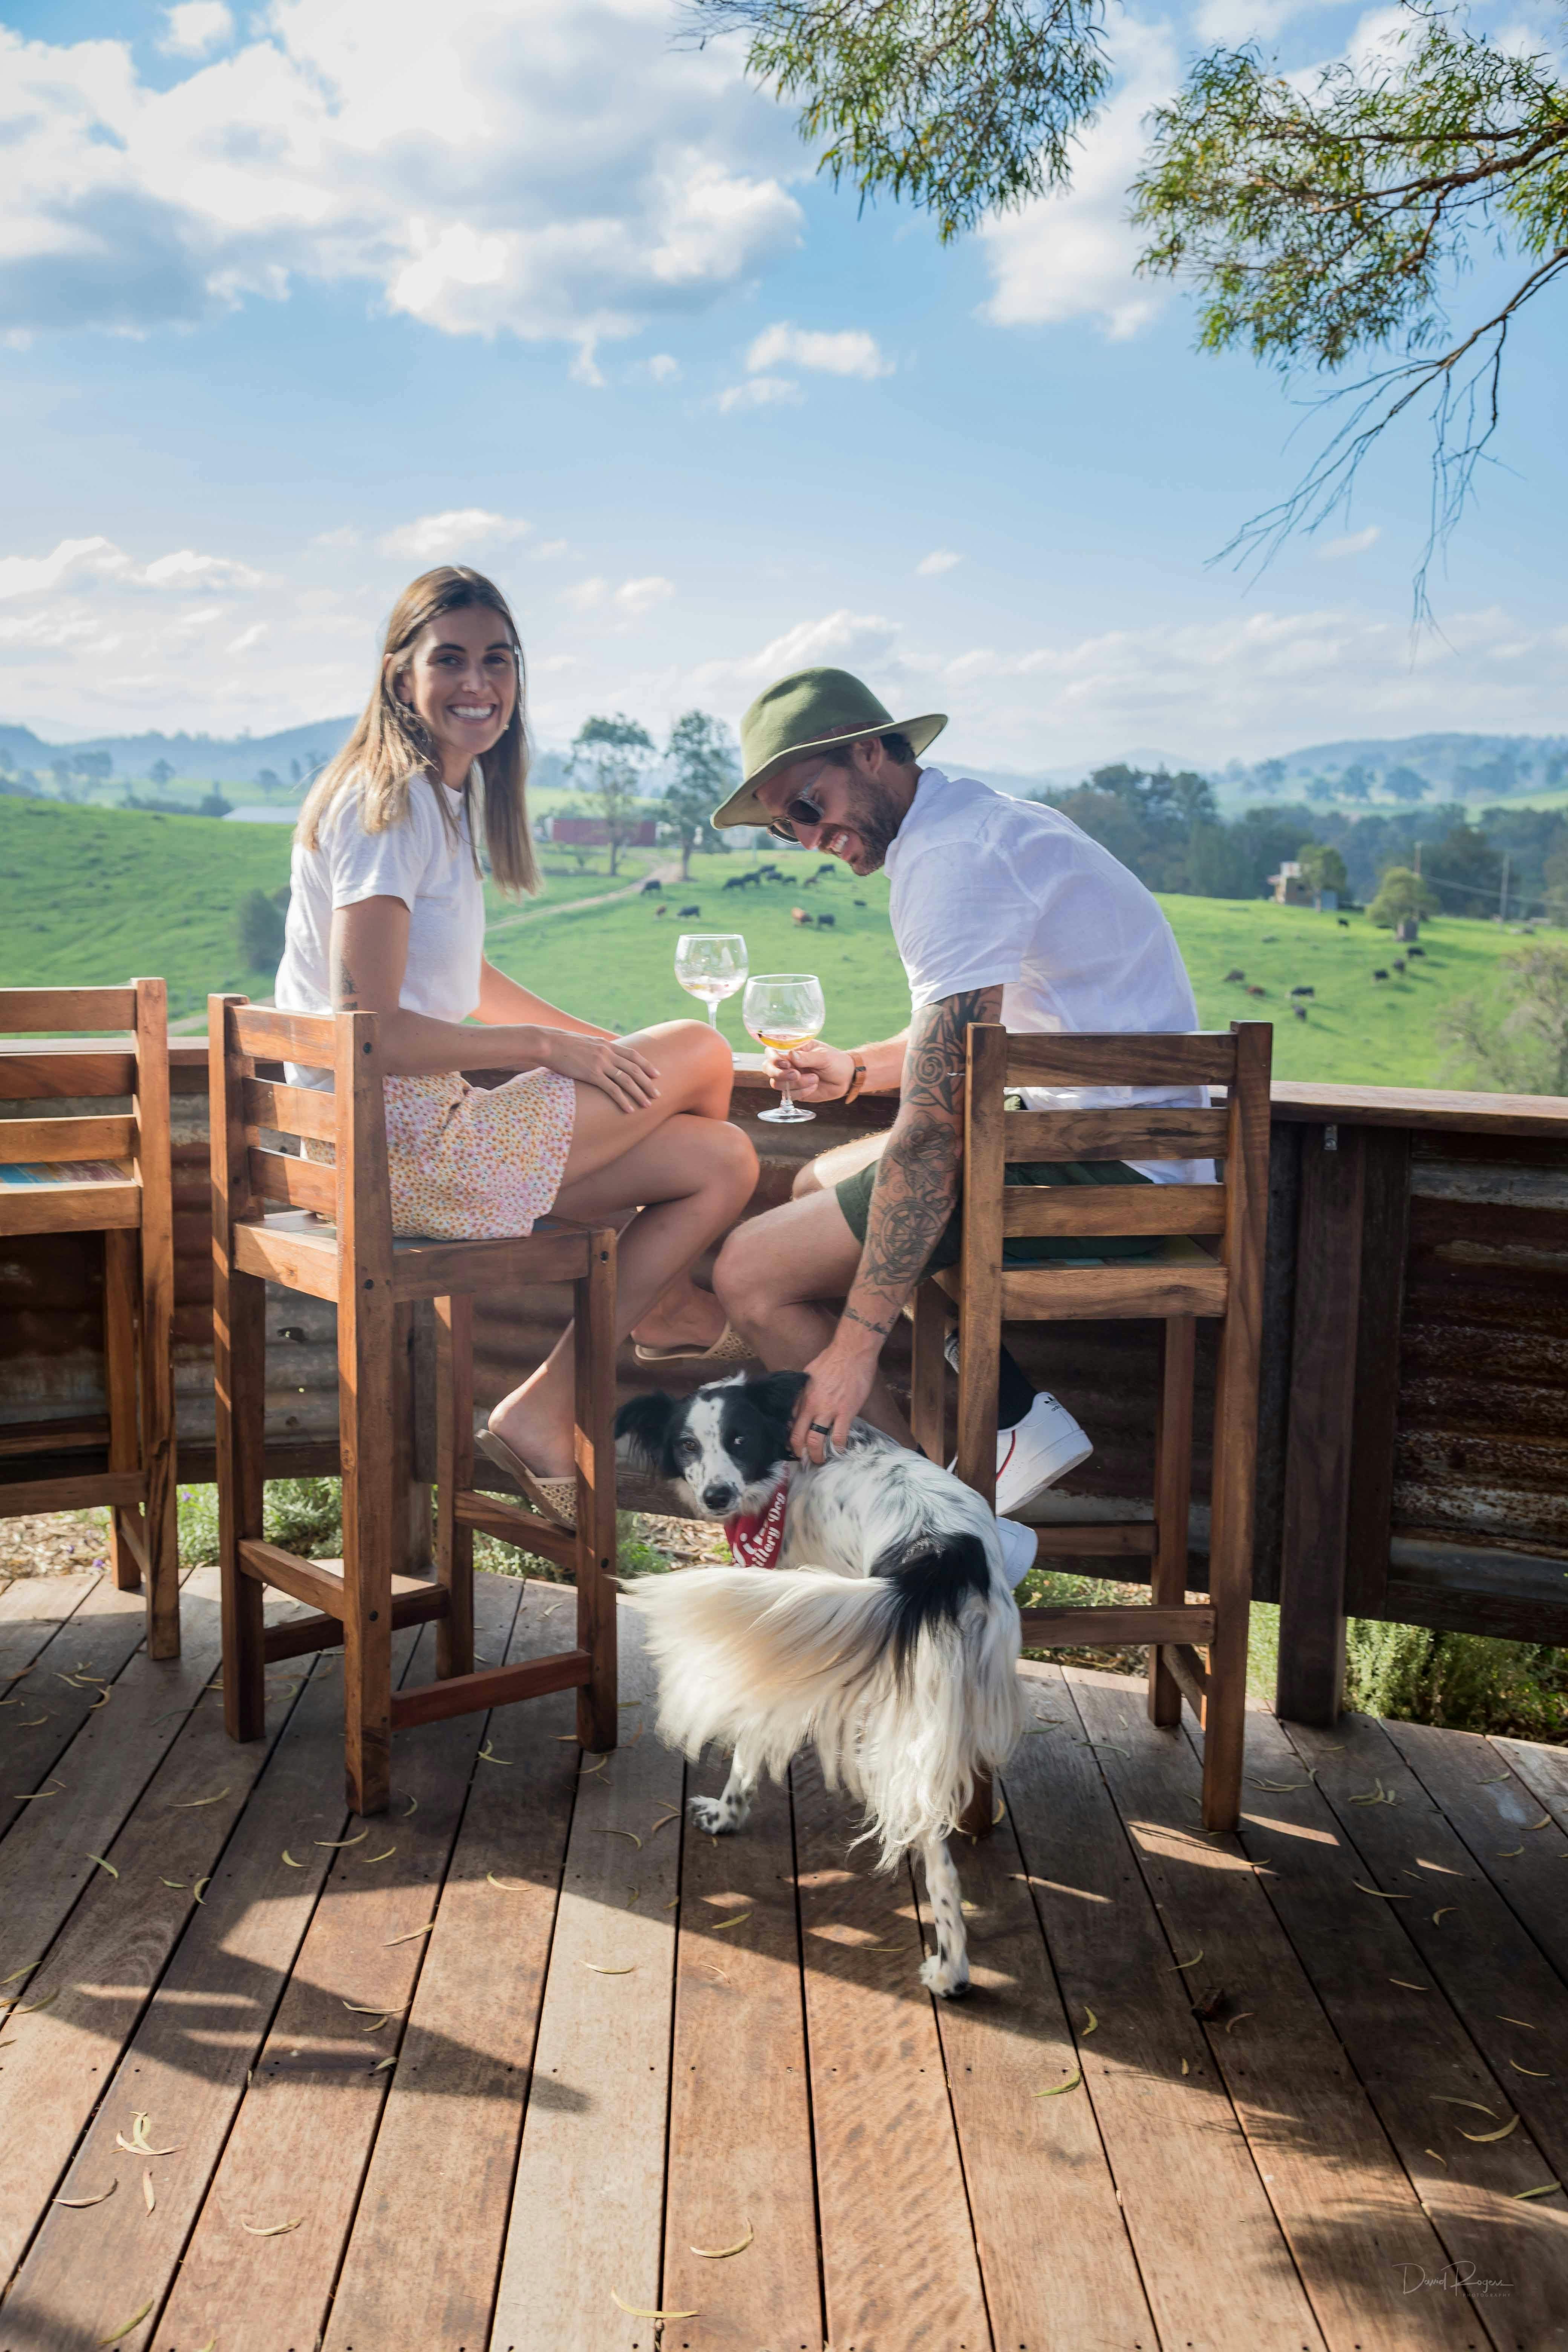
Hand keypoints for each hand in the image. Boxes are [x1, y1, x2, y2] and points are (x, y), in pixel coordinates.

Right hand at [542, 1030, 659, 1111]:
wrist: (548, 1043)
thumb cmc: (562, 1044)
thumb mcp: (585, 1042)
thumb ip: (597, 1049)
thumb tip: (602, 1054)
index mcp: (607, 1045)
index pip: (633, 1055)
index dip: (647, 1065)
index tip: (657, 1074)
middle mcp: (607, 1053)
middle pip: (635, 1069)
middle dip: (648, 1083)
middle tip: (658, 1094)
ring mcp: (600, 1063)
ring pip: (627, 1080)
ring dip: (640, 1093)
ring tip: (648, 1104)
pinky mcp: (592, 1074)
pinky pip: (612, 1089)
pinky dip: (623, 1100)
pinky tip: (630, 1109)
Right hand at [768, 1041, 855, 1102]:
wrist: (846, 1079)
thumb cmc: (836, 1062)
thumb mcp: (824, 1056)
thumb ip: (807, 1057)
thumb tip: (791, 1055)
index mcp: (793, 1049)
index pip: (772, 1051)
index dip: (774, 1058)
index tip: (786, 1063)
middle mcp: (788, 1063)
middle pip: (768, 1068)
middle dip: (779, 1073)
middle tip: (796, 1075)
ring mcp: (790, 1078)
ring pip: (777, 1083)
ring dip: (796, 1084)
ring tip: (814, 1079)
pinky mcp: (795, 1091)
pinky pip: (789, 1094)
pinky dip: (801, 1092)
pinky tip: (814, 1086)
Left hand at [790, 1330, 878, 1464]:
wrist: (851, 1353)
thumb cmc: (831, 1360)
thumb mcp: (808, 1375)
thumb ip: (803, 1392)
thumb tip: (798, 1404)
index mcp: (802, 1397)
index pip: (790, 1423)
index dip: (789, 1437)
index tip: (792, 1445)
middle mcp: (811, 1406)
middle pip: (798, 1436)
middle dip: (799, 1452)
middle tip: (803, 1460)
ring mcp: (828, 1410)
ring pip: (816, 1440)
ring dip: (816, 1455)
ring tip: (819, 1460)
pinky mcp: (846, 1412)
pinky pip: (839, 1436)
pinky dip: (838, 1447)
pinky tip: (839, 1451)